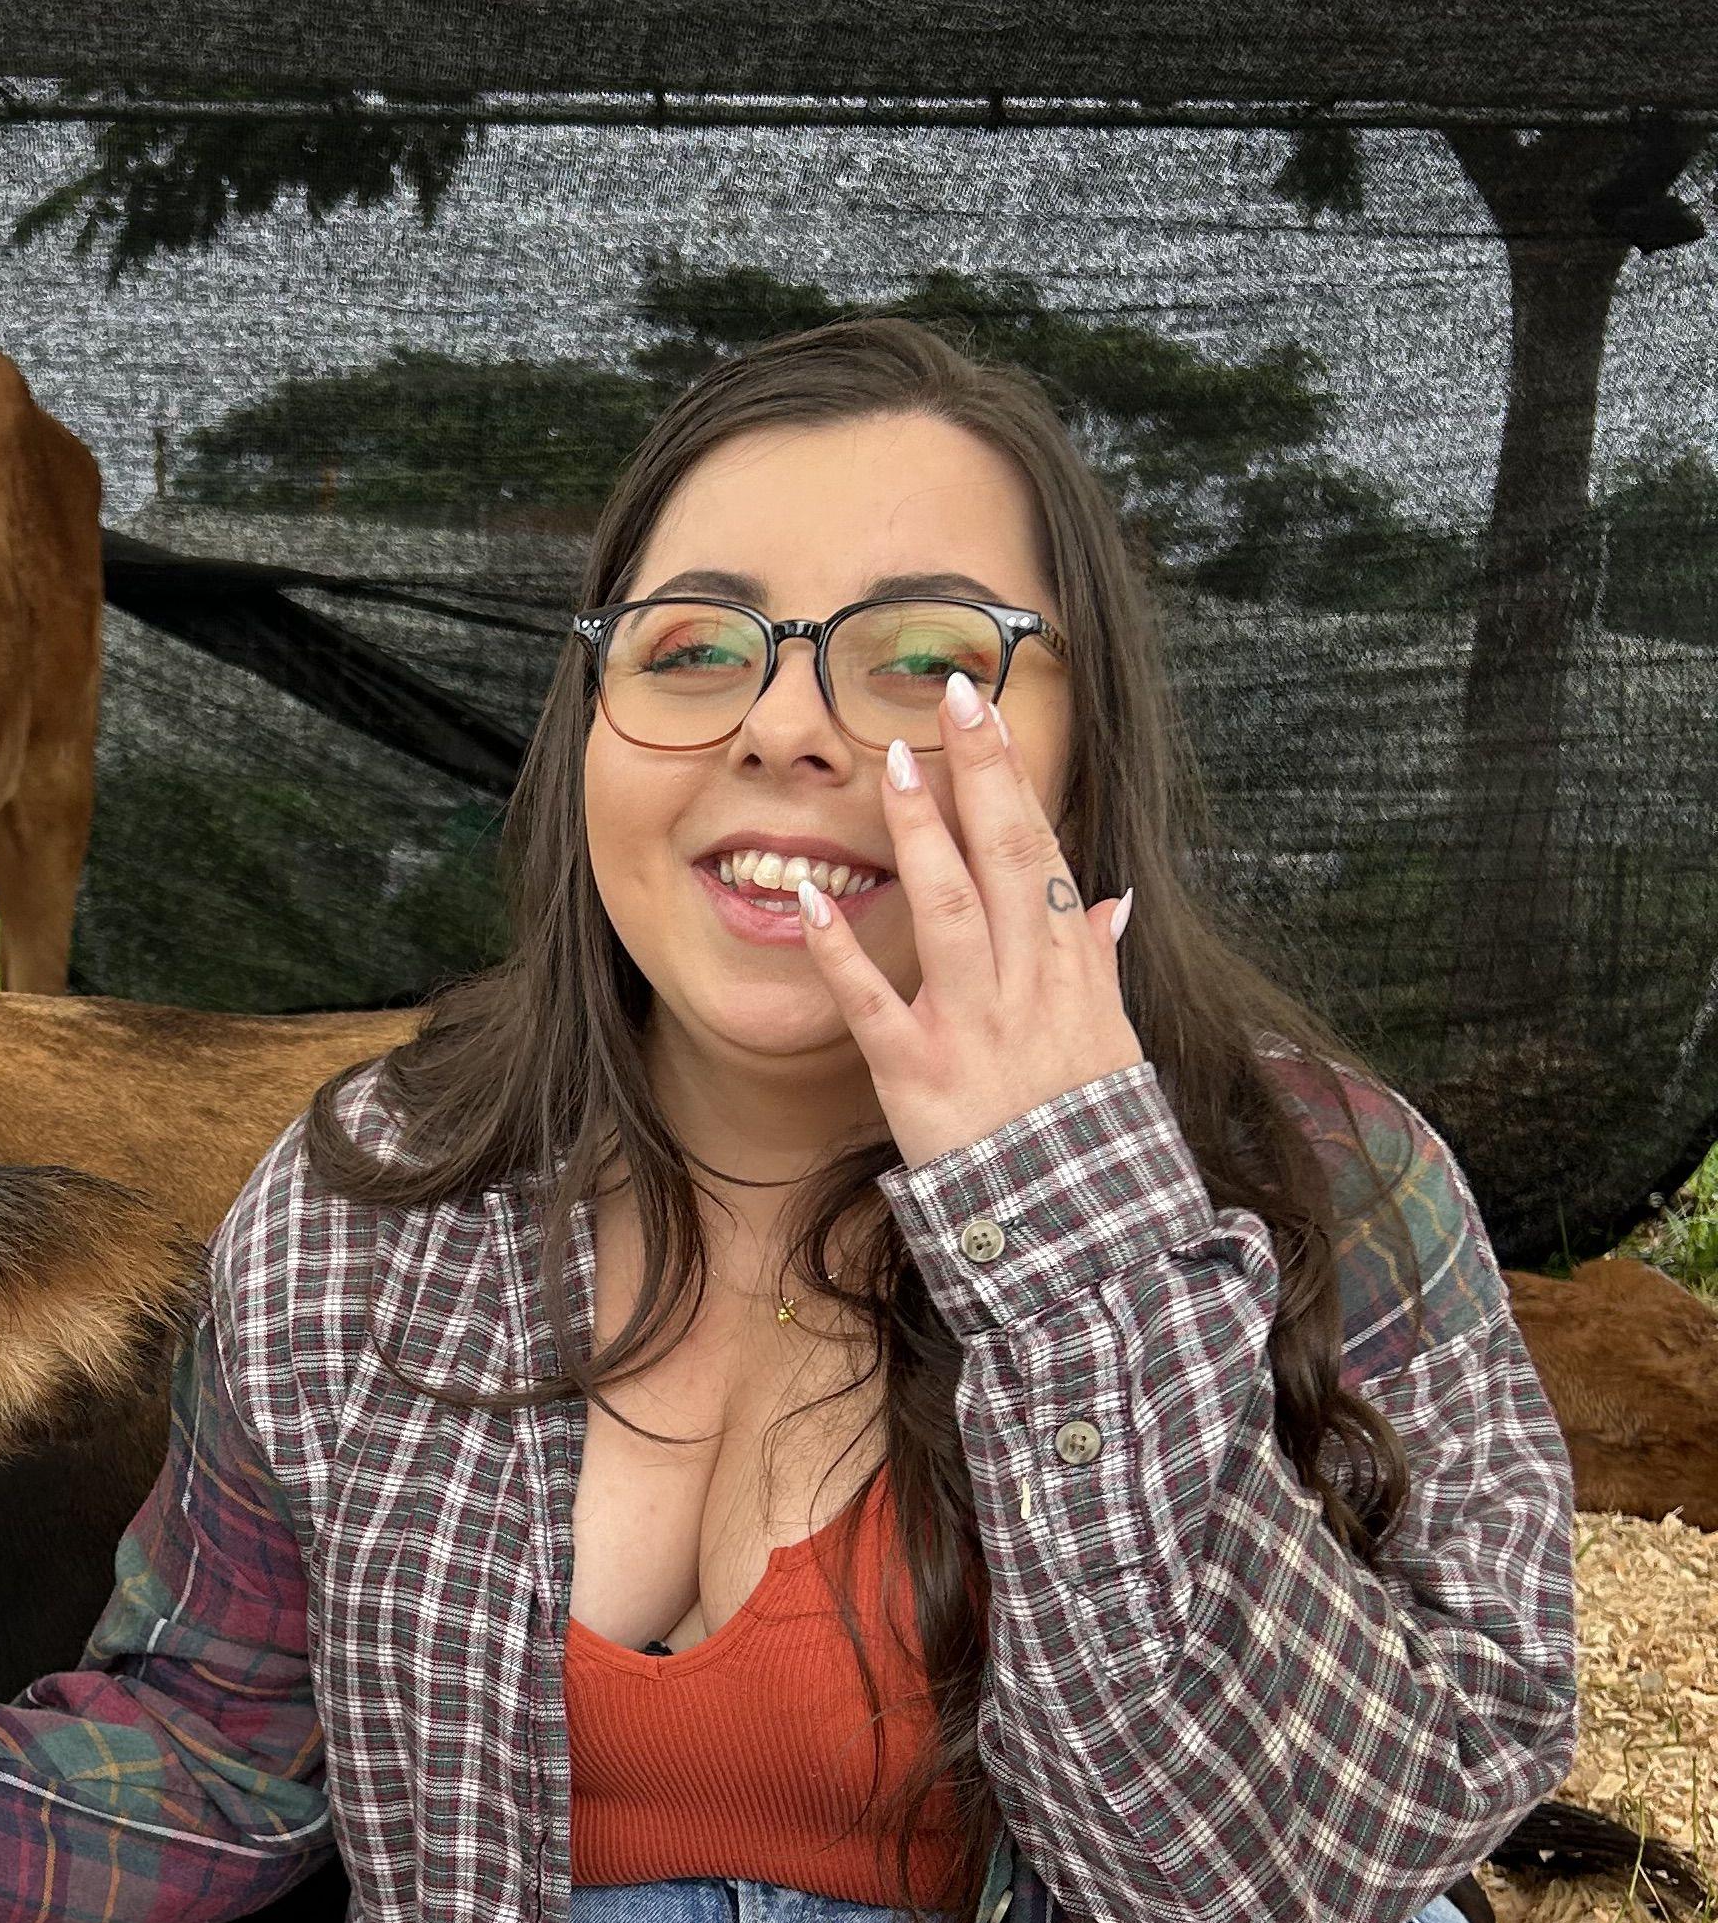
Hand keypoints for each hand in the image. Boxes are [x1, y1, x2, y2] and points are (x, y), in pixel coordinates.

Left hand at [796, 668, 1140, 1170]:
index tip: (986, 711)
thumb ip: (1099, 966)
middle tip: (951, 693)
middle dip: (979, 772)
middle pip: (1004, 858)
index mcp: (1069, 970)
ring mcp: (975, 1029)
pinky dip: (843, 954)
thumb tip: (1110, 902)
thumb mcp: (1112, 1042)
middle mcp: (1028, 986)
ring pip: (949, 914)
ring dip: (922, 836)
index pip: (1039, 850)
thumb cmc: (1088, 1133)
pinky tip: (810, 902)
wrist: (1081, 1229)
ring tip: (892, 763)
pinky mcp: (919, 1078)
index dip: (1013, 776)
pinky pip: (874, 1007)